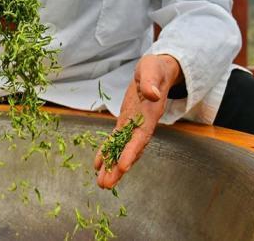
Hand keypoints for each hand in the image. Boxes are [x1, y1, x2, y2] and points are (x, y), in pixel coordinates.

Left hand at [94, 54, 182, 188]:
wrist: (156, 71)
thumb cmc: (155, 69)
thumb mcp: (152, 69)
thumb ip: (152, 82)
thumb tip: (152, 93)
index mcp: (150, 113)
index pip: (141, 136)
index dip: (132, 151)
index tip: (122, 166)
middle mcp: (143, 124)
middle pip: (131, 149)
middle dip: (119, 168)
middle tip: (106, 184)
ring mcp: (134, 125)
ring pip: (123, 149)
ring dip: (112, 166)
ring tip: (101, 182)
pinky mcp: (126, 122)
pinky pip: (116, 140)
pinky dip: (107, 152)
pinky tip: (98, 165)